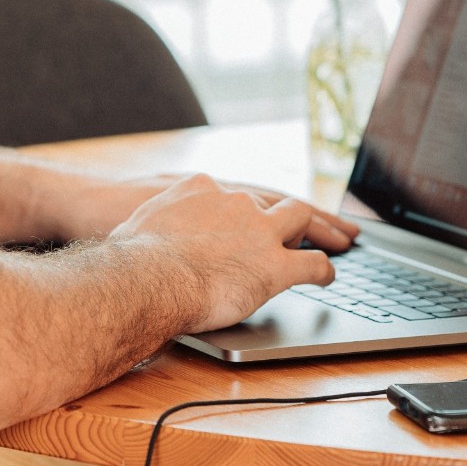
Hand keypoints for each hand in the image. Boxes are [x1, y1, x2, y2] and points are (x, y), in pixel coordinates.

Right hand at [110, 174, 357, 332]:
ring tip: (336, 239)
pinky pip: (312, 263)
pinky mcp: (275, 264)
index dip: (250, 206)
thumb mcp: (135, 227)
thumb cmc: (130, 258)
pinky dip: (325, 270)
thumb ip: (150, 229)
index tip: (254, 214)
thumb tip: (136, 244)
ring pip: (300, 218)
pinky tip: (329, 277)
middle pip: (273, 199)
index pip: (235, 195)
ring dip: (319, 229)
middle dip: (292, 211)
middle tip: (309, 221)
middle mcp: (235, 200)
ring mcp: (259, 229)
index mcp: (201, 189)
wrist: (146, 276)